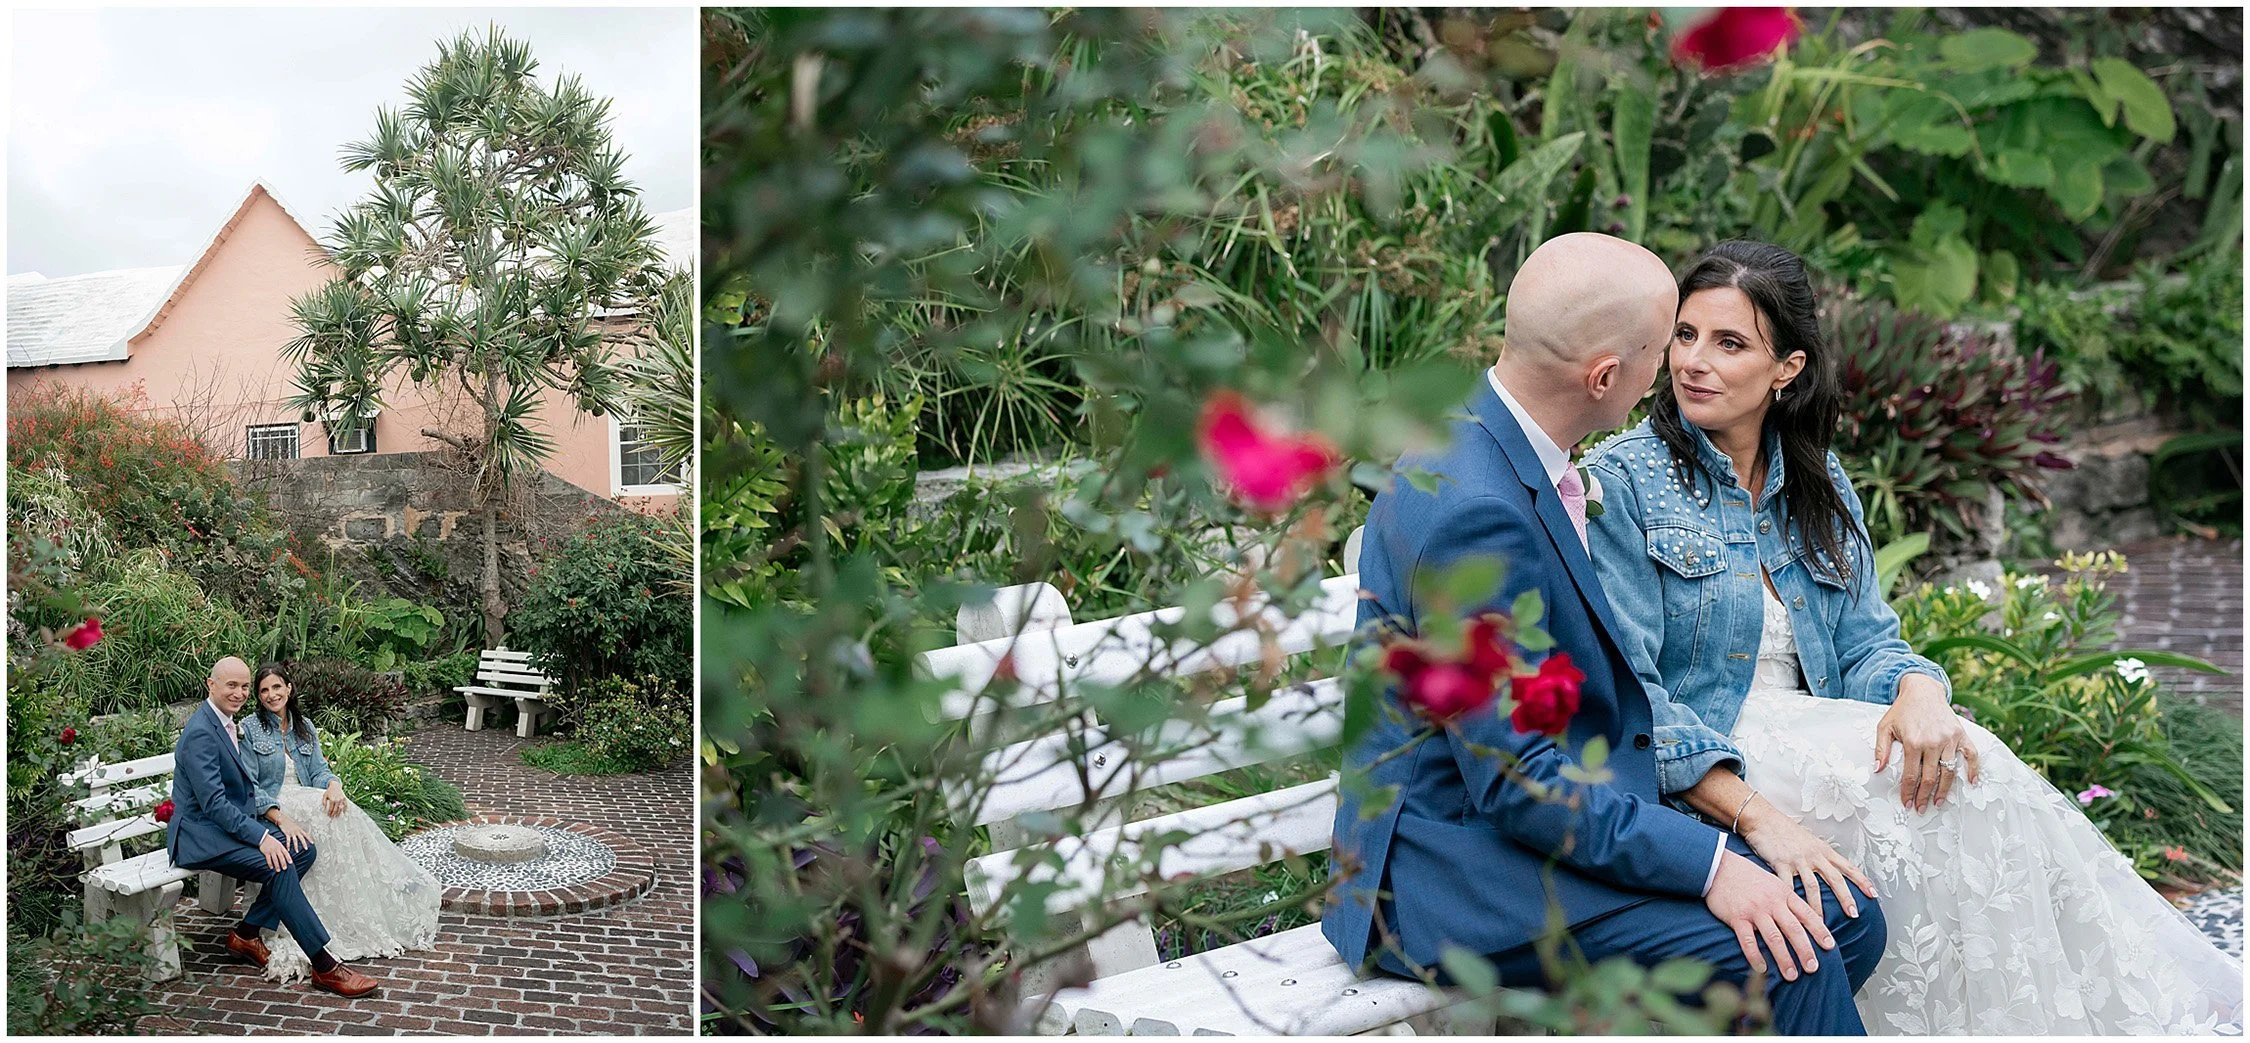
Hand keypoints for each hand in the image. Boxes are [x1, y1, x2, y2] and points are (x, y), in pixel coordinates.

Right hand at [258, 832, 293, 872]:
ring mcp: (271, 851)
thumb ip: (282, 849)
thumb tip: (286, 854)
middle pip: (281, 857)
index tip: (291, 863)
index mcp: (281, 847)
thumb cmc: (272, 841)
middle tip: (285, 868)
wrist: (264, 838)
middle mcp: (277, 849)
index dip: (288, 858)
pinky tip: (271, 867)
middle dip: (283, 863)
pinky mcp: (266, 852)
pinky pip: (268, 859)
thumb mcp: (279, 844)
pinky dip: (270, 864)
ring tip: (278, 870)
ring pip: (275, 859)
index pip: (286, 853)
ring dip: (277, 865)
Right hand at [273, 813, 313, 852]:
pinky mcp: (287, 834)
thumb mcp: (296, 826)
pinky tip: (288, 849)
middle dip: (304, 844)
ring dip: (296, 847)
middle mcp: (297, 831)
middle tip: (306, 849)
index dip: (309, 839)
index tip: (313, 843)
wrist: (283, 819)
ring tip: (297, 851)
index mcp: (300, 830)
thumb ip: (299, 830)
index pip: (306, 835)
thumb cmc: (290, 823)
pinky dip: (288, 845)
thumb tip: (302, 833)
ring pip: (295, 841)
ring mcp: (292, 833)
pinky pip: (288, 841)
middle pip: (302, 838)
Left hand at [323, 783, 347, 818]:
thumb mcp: (324, 796)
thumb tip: (324, 808)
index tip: (328, 815)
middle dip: (333, 814)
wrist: (335, 786)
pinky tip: (344, 813)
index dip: (329, 812)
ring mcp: (342, 799)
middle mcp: (338, 800)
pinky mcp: (345, 799)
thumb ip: (324, 802)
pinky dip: (345, 809)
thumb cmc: (329, 791)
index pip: (331, 808)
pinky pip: (345, 805)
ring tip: (336, 816)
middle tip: (331, 816)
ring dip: (338, 813)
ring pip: (340, 808)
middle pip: (336, 809)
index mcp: (332, 799)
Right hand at [1704, 850, 1835, 982]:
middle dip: (1805, 950)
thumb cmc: (1747, 876)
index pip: (1807, 914)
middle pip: (1793, 929)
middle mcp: (1772, 903)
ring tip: (1792, 976)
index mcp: (1783, 893)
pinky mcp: (1737, 917)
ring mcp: (1754, 910)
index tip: (1830, 946)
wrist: (1718, 866)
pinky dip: (1755, 956)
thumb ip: (1786, 899)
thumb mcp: (1773, 882)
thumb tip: (1803, 917)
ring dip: (1784, 958)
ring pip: (1774, 938)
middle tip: (1813, 968)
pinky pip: (1748, 941)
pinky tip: (1761, 968)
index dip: (1820, 931)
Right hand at [1737, 804, 1877, 920]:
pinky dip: (1791, 900)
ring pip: (1812, 886)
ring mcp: (1797, 860)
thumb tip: (1829, 871)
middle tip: (1853, 914)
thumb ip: (1819, 856)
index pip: (1848, 867)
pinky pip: (1787, 885)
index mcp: (1823, 850)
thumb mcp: (1808, 841)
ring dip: (1818, 907)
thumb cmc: (1784, 831)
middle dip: (1846, 898)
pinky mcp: (1780, 863)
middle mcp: (1814, 855)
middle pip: (1835, 878)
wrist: (1763, 819)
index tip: (1874, 894)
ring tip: (1821, 924)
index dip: (1862, 881)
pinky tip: (1792, 913)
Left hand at [1873, 675, 1979, 811]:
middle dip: (1925, 796)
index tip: (1906, 804)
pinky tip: (1972, 782)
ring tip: (1939, 803)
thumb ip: (1880, 749)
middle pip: (1931, 777)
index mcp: (1913, 742)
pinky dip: (1974, 769)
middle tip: (1921, 808)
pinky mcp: (1962, 734)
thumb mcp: (1884, 727)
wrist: (1922, 690)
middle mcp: (1933, 742)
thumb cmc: (1902, 711)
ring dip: (1945, 790)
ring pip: (1950, 771)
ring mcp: (1950, 739)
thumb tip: (1877, 770)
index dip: (1908, 792)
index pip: (1911, 775)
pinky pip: (1971, 755)